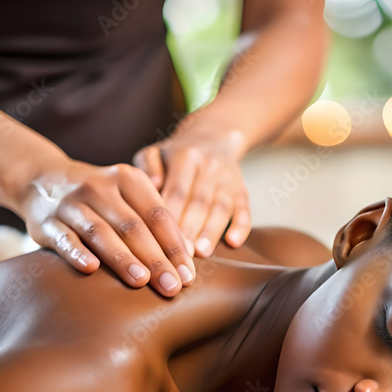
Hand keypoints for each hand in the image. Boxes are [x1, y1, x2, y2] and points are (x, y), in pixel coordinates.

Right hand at [15, 159, 195, 296]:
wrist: (41, 179)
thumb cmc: (100, 198)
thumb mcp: (128, 197)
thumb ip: (153, 221)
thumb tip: (187, 258)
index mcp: (127, 179)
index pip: (157, 214)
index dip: (174, 245)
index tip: (188, 274)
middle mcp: (100, 187)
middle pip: (133, 226)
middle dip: (155, 259)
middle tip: (173, 286)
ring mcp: (72, 204)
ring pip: (100, 232)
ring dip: (122, 258)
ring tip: (141, 281)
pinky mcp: (47, 222)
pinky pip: (64, 238)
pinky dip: (77, 253)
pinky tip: (91, 270)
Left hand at [133, 126, 251, 257]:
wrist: (213, 137)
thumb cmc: (175, 155)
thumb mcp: (155, 152)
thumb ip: (147, 166)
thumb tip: (151, 184)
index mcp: (184, 156)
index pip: (177, 190)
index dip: (171, 216)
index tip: (161, 240)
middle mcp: (208, 165)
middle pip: (199, 201)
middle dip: (190, 228)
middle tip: (180, 254)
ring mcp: (228, 178)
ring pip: (221, 206)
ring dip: (212, 230)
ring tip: (203, 252)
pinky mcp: (242, 188)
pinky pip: (244, 208)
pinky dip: (241, 225)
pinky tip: (233, 243)